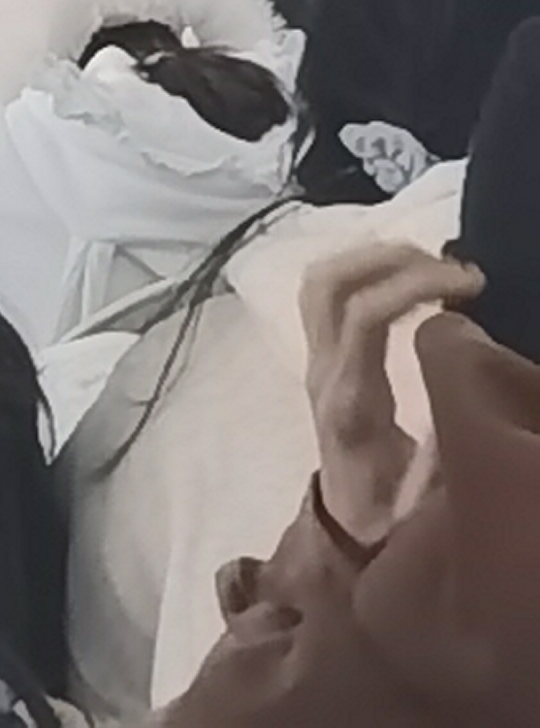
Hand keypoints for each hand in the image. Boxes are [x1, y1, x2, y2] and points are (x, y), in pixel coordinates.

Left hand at [298, 239, 480, 544]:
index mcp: (349, 401)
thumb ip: (443, 453)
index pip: (361, 318)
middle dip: (389, 259)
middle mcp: (322, 370)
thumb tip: (474, 403)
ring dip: (374, 258)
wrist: (349, 530)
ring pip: (320, 282)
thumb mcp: (427, 499)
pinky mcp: (323, 357)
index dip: (411, 286)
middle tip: (455, 269)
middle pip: (327, 284)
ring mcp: (316, 360)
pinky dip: (368, 271)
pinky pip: (329, 295)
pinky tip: (416, 280)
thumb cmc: (392, 518)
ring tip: (438, 265)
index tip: (469, 284)